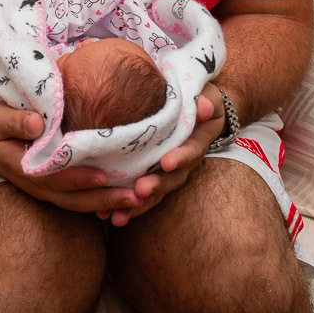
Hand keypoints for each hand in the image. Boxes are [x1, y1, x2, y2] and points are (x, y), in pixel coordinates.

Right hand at [0, 103, 141, 213]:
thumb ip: (14, 121)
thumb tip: (36, 123)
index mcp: (24, 169)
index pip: (55, 178)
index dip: (79, 178)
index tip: (104, 176)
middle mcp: (38, 185)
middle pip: (74, 199)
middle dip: (106, 200)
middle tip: (137, 197)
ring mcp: (47, 190)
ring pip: (81, 203)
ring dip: (110, 204)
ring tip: (142, 199)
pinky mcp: (57, 187)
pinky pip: (81, 198)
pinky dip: (103, 200)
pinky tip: (127, 195)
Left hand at [97, 81, 222, 225]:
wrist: (194, 109)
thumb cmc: (196, 98)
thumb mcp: (205, 96)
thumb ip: (205, 101)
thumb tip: (206, 107)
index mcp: (195, 140)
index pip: (191, 150)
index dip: (181, 157)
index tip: (167, 162)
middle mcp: (182, 160)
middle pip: (172, 178)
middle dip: (157, 185)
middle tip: (141, 190)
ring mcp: (167, 172)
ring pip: (156, 192)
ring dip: (138, 205)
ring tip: (118, 215)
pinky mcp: (151, 176)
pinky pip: (141, 195)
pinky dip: (127, 207)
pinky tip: (107, 216)